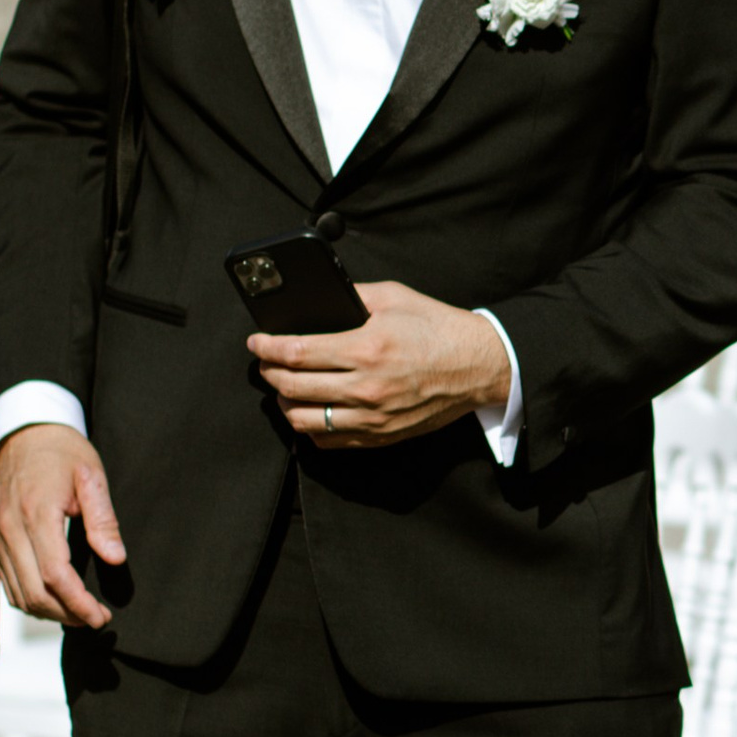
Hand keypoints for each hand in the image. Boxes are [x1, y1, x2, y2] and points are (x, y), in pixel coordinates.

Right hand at [0, 425, 125, 630]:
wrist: (25, 437)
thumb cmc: (64, 455)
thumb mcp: (92, 478)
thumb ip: (103, 519)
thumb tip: (115, 558)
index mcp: (36, 513)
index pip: (55, 574)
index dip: (78, 602)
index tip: (101, 616)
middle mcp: (10, 529)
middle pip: (34, 592)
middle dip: (67, 614)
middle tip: (96, 619)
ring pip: (18, 594)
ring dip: (50, 612)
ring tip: (80, 613)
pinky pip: (8, 584)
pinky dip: (32, 600)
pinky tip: (57, 601)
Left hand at [249, 281, 510, 449]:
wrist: (480, 366)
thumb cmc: (439, 328)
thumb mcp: (395, 297)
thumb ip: (353, 295)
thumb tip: (319, 300)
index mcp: (366, 348)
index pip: (296, 353)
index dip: (267, 348)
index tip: (257, 342)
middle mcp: (366, 387)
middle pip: (293, 387)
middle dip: (269, 373)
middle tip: (267, 363)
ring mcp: (374, 417)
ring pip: (305, 420)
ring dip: (286, 403)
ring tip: (286, 389)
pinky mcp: (382, 435)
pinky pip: (330, 441)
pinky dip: (311, 428)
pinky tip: (311, 411)